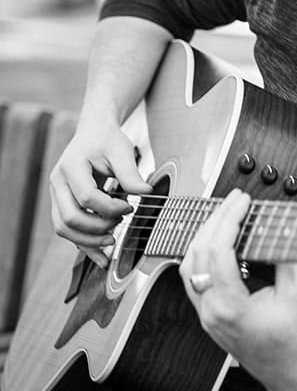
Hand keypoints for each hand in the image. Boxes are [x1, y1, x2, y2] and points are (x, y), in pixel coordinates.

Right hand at [49, 118, 151, 267]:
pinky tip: (102, 257)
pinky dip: (84, 244)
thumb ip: (131, 173)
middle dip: (97, 227)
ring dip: (88, 240)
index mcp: (71, 166)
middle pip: (69, 217)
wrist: (93, 133)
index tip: (129, 207)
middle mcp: (58, 182)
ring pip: (63, 228)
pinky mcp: (61, 204)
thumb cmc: (106, 140)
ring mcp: (57, 194)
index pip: (87, 197)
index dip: (109, 208)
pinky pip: (67, 230)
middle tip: (120, 223)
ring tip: (112, 241)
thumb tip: (146, 193)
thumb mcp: (121, 150)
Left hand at [180, 189, 296, 390]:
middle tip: (235, 200)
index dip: (229, 219)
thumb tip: (282, 226)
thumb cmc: (296, 342)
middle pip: (199, 253)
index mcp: (231, 307)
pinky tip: (218, 241)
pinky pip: (194, 278)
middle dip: (217, 220)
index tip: (243, 202)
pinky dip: (203, 254)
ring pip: (190, 265)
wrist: (292, 376)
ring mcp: (207, 315)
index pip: (219, 251)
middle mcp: (211, 311)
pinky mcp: (209, 316)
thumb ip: (288, 258)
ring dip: (205, 235)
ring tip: (226, 214)